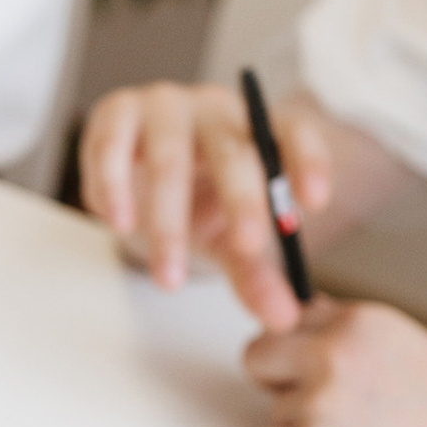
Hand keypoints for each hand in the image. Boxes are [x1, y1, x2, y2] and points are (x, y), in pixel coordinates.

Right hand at [81, 81, 332, 330]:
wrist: (132, 180)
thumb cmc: (190, 202)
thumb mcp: (226, 241)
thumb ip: (254, 275)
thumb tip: (283, 319)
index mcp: (256, 130)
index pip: (293, 133)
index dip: (308, 161)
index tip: (314, 204)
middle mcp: (215, 111)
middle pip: (233, 152)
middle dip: (243, 202)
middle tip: (248, 250)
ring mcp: (164, 107)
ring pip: (169, 158)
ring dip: (168, 219)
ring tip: (167, 274)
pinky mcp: (116, 113)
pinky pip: (113, 146)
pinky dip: (114, 187)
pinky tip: (118, 222)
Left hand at [242, 298, 426, 426]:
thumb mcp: (400, 346)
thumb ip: (346, 330)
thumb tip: (299, 306)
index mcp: (357, 322)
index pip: (284, 319)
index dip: (293, 350)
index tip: (312, 370)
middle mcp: (334, 354)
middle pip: (255, 357)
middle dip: (276, 382)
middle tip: (320, 406)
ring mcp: (319, 402)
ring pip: (270, 412)